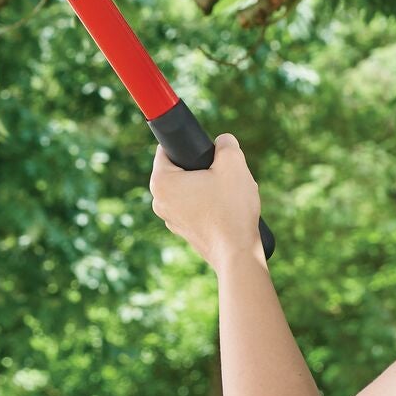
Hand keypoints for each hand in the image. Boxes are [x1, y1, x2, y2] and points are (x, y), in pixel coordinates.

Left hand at [150, 132, 265, 275]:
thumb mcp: (233, 163)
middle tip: (221, 173)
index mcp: (161, 182)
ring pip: (188, 189)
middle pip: (179, 170)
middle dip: (201, 168)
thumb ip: (226, 143)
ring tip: (228, 193)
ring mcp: (170, 219)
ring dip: (207, 186)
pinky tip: (227, 209)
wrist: (237, 253)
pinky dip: (208, 204)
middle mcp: (158, 201)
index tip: (206, 151)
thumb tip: (223, 141)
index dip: (188, 145)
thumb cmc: (231, 208)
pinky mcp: (183, 232)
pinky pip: (194, 207)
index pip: (167, 150)